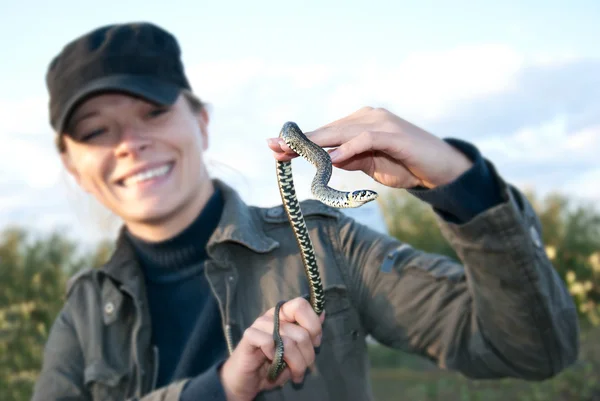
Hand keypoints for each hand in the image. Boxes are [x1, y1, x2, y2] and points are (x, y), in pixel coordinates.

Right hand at [219, 297, 324, 400]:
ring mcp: (259, 324)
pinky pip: (270, 343)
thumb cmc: (272, 365)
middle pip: (301, 332)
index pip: (302, 305)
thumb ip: (308, 332)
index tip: (315, 343)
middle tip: (304, 368)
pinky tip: (274, 364)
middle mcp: (272, 315)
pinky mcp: (249, 335)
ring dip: (296, 364)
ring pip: (289, 342)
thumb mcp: (296, 350)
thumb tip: (322, 313)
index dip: (314, 326)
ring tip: (295, 375)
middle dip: (308, 356)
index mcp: (284, 314)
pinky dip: (276, 357)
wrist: (246, 381)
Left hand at [267, 107, 472, 188]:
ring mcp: (381, 122)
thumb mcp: (370, 165)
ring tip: (294, 153)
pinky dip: (347, 149)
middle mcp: (368, 117)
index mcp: (360, 123)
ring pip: (342, 132)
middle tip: (274, 148)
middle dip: (300, 141)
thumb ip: (349, 160)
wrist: (439, 169)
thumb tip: (324, 161)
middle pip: (328, 130)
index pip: (326, 133)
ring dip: (317, 144)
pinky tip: (331, 159)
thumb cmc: (405, 165)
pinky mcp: (393, 133)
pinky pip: (365, 139)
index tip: (276, 150)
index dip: (301, 142)